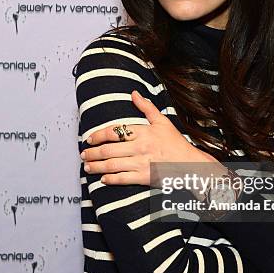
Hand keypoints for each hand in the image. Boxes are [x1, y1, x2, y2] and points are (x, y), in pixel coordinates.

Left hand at [80, 90, 216, 185]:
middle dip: (92, 153)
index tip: (90, 138)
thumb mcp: (162, 122)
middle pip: (108, 150)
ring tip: (88, 166)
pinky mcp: (144, 178)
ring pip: (112, 165)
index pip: (114, 131)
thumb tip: (134, 93)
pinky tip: (103, 179)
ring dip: (96, 166)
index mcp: (143, 132)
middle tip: (83, 154)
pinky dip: (110, 179)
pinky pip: (122, 179)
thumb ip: (146, 107)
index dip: (98, 135)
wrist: (190, 164)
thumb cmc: (175, 143)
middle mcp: (140, 147)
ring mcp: (141, 163)